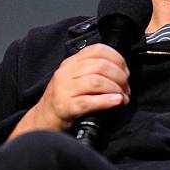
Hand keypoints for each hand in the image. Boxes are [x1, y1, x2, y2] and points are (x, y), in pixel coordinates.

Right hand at [7, 43, 129, 139]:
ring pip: (96, 81)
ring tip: (123, 98)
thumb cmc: (63, 99)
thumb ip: (91, 70)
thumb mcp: (74, 78)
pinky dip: (106, 101)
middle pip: (100, 66)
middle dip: (120, 77)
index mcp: (71, 63)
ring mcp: (64, 90)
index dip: (117, 59)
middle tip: (126, 89)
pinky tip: (116, 102)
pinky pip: (88, 101)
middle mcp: (66, 73)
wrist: (43, 119)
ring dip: (115, 89)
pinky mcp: (65, 107)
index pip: (98, 50)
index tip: (125, 71)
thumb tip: (121, 71)